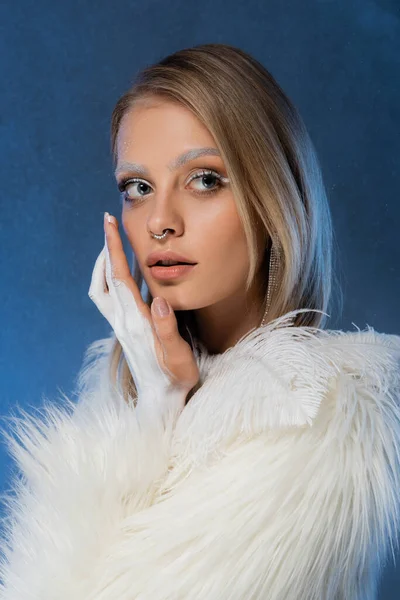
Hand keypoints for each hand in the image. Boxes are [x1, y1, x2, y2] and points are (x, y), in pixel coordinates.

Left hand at [88, 212, 199, 405]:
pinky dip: (110, 278)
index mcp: (135, 323)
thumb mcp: (177, 356)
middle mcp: (122, 322)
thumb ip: (167, 329)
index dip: (113, 248)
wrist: (160, 400)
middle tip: (109, 225)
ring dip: (104, 264)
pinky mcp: (123, 330)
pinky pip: (109, 297)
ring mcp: (120, 326)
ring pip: (101, 289)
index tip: (109, 223)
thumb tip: (158, 299)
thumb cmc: (174, 377)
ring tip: (114, 244)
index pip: (119, 278)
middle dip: (105, 249)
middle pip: (104, 279)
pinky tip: (124, 272)